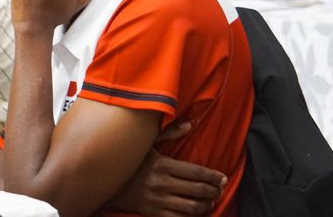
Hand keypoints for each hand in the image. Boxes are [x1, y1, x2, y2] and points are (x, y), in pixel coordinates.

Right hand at [108, 122, 225, 215]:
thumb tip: (190, 124)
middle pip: (198, 190)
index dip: (214, 176)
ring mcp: (157, 201)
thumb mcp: (147, 143)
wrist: (109, 183)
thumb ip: (169, 132)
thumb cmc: (132, 161)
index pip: (196, 172)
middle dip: (214, 191)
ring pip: (192, 207)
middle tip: (221, 189)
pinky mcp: (154, 213)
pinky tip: (197, 212)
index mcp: (161, 164)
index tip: (223, 178)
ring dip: (207, 205)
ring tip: (211, 201)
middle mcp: (160, 183)